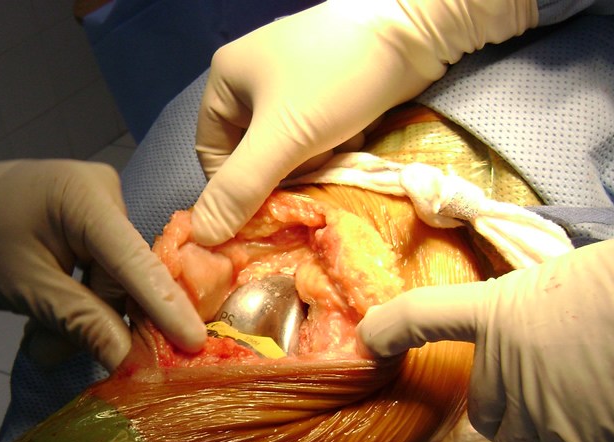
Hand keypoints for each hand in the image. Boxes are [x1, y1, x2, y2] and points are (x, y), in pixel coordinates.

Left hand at [0, 135, 205, 370]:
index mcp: (86, 198)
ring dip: (84, 318)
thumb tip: (128, 361)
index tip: (195, 345)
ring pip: (115, 284)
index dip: (166, 307)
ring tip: (41, 341)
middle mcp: (106, 195)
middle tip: (55, 355)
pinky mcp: (96, 226)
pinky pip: (104, 274)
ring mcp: (104, 209)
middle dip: (101, 322)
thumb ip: (80, 321)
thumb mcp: (24, 288)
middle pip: (127, 279)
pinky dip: (80, 302)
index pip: (136, 262)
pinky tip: (50, 321)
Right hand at [191, 0, 536, 245]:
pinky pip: (316, 139)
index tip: (273, 205)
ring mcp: (291, 87)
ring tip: (341, 144)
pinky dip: (334, 146)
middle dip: (288, 172)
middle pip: (254, 159)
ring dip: (316, 161)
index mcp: (225, 81)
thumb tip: (201, 237)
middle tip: (317, 165)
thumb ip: (241, 188)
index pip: (214, 157)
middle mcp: (252, 82)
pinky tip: (354, 133)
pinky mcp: (326, 94)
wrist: (412, 32)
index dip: (240, 189)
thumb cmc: (335, 78)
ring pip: (288, 153)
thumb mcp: (282, 139)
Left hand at [358, 176, 613, 441]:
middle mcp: (505, 357)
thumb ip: (543, 320)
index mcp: (502, 307)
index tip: (369, 343)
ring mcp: (535, 400)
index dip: (392, 331)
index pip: (427, 315)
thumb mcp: (577, 283)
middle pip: (486, 411)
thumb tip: (551, 349)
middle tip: (547, 423)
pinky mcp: (573, 437)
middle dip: (509, 424)